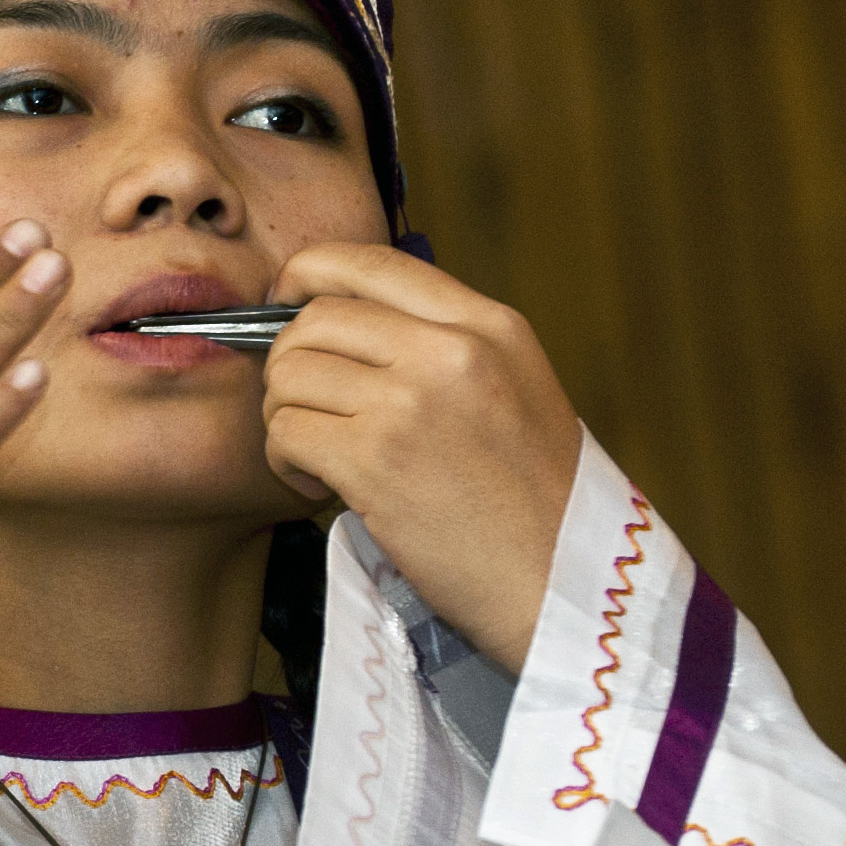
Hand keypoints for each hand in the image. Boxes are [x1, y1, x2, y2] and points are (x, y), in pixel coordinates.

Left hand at [259, 242, 582, 663]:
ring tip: (322, 458)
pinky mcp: (376, 459)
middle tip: (308, 413)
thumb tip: (344, 319)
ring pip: (288, 375)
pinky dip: (287, 464)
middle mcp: (452, 349)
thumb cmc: (534, 501)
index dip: (306, 275)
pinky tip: (322, 487)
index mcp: (490, 325)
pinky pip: (285, 433)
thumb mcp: (514, 388)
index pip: (369, 261)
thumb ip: (444, 346)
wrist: (562, 583)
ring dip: (286, 419)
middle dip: (289, 365)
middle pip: (314, 319)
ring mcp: (412, 401)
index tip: (283, 306)